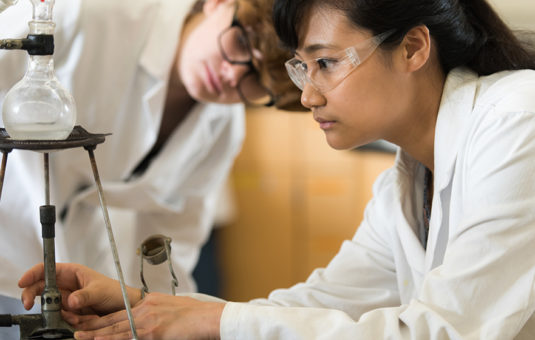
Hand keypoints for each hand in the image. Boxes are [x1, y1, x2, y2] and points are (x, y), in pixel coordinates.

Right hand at [18, 263, 140, 315]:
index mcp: (73, 272)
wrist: (125, 308)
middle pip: (41, 286)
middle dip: (32, 294)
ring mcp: (67, 299)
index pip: (47, 269)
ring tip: (72, 314)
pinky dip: (64, 319)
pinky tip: (77, 319)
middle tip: (29, 304)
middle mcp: (67, 285)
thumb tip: (71, 300)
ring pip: (48, 304)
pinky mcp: (70, 312)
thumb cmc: (116, 292)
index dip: (33, 273)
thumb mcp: (100, 290)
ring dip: (53, 311)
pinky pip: (59, 316)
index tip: (23, 282)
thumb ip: (85, 295)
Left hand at [71, 293, 224, 339]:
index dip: (102, 319)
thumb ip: (154, 313)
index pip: (119, 312)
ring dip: (95, 334)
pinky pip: (127, 337)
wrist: (206, 317)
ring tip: (79, 337)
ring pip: (115, 329)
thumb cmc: (193, 314)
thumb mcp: (169, 307)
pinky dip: (112, 339)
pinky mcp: (152, 332)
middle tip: (76, 330)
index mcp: (148, 303)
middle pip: (113, 319)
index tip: (89, 323)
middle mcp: (144, 309)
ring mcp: (147, 321)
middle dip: (93, 326)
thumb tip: (147, 321)